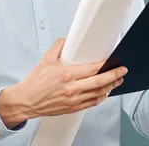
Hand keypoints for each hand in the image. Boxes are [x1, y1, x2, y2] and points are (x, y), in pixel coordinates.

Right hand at [0, 38, 126, 128]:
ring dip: (110, 87)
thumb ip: (58, 47)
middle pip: (100, 82)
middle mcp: (72, 88)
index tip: (112, 61)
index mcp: (66, 74)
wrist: (27, 100)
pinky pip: (92, 103)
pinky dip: (101, 97)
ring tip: (117, 80)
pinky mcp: (73, 108)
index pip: (92, 69)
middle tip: (122, 71)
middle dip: (114, 75)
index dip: (105, 65)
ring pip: (99, 93)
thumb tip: (67, 40)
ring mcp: (74, 100)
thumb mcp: (45, 59)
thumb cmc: (35, 82)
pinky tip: (105, 92)